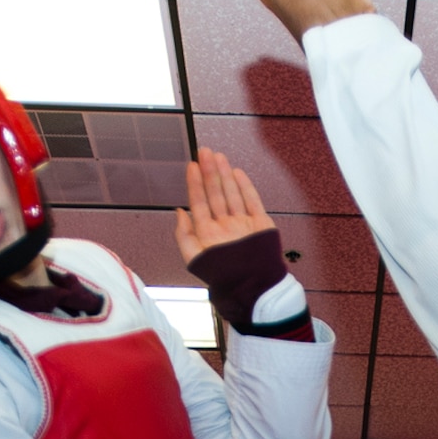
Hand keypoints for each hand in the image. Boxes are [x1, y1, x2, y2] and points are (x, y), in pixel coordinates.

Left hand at [174, 148, 273, 267]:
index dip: (195, 183)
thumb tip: (178, 213)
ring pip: (231, 193)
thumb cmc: (226, 278)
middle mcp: (225, 227)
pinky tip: (237, 173)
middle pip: (215, 193)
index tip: (191, 167)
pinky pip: (252, 200)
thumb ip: (184, 236)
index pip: (199, 203)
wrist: (255, 285)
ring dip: (224, 174)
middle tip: (203, 153)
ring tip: (217, 157)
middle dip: (209, 172)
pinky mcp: (260, 224)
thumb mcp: (195, 258)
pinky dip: (244, 186)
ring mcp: (242, 224)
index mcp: (209, 234)